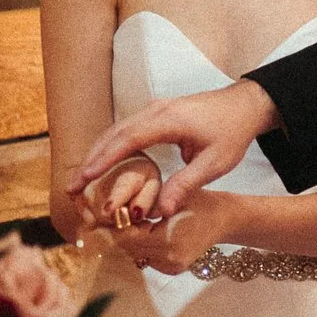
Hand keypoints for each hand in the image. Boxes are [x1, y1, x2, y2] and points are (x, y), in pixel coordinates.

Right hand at [69, 80, 279, 217]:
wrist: (245, 105)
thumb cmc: (233, 133)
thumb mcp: (215, 163)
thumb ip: (186, 185)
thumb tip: (159, 211)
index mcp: (168, 120)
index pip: (128, 139)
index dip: (104, 159)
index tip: (85, 177)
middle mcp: (156, 110)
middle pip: (114, 134)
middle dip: (91, 159)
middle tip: (71, 186)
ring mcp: (154, 110)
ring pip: (117, 130)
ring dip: (97, 153)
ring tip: (79, 179)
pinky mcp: (155, 114)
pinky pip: (125, 129)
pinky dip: (109, 146)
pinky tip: (100, 164)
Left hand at [108, 190, 237, 274]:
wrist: (225, 219)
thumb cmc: (200, 201)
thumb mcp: (172, 195)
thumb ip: (145, 205)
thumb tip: (116, 211)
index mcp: (168, 239)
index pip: (126, 238)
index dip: (112, 227)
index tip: (101, 215)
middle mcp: (169, 259)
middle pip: (128, 248)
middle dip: (119, 233)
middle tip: (110, 217)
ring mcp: (171, 267)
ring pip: (135, 254)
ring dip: (129, 239)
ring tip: (130, 221)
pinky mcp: (173, 269)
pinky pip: (146, 258)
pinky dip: (142, 246)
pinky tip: (146, 231)